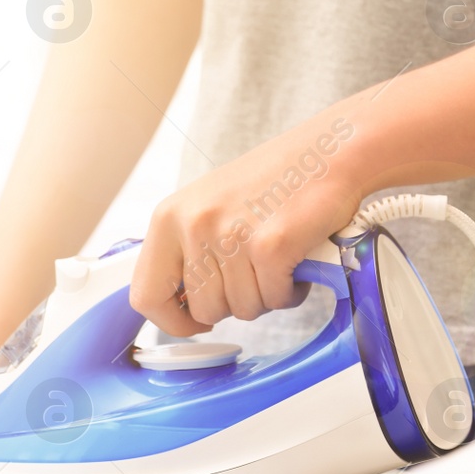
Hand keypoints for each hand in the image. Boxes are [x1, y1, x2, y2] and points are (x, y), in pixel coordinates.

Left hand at [130, 114, 362, 335]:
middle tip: (256, 276)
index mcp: (169, 217)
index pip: (146, 295)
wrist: (328, 153)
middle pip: (203, 310)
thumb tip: (180, 307)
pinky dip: (291, 291)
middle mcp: (194, 225)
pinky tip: (296, 263)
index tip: (196, 320)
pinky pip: (275, 299)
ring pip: (243, 310)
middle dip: (234, 304)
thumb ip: (188, 251)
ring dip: (267, 296)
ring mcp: (231, 236)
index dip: (173, 321)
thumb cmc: (274, 181)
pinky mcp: (270, 247)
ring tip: (279, 262)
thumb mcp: (209, 207)